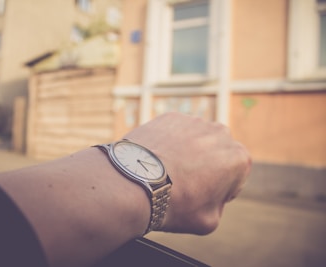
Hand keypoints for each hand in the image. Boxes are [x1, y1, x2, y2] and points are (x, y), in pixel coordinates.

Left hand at [124, 112, 250, 234]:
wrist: (134, 184)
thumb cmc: (174, 205)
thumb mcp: (208, 221)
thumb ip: (219, 205)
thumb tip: (212, 196)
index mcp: (238, 158)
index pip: (235, 176)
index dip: (220, 189)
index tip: (202, 196)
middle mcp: (221, 134)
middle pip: (217, 154)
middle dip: (207, 166)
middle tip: (186, 183)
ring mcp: (194, 122)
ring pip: (197, 140)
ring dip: (189, 152)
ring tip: (169, 171)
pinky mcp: (171, 117)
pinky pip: (176, 131)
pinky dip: (170, 142)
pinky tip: (158, 159)